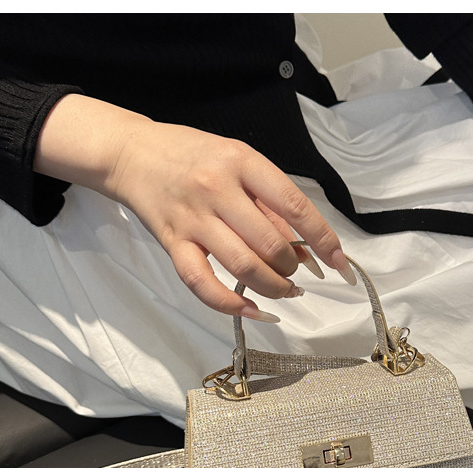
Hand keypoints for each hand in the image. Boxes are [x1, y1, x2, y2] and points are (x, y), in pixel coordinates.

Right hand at [109, 121, 355, 320]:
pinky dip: (230, 304)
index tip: (340, 264)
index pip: (295, 206)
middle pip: (271, 244)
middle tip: (296, 275)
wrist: (132, 153)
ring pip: (243, 266)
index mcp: (242, 162)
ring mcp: (193, 218)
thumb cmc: (194, 156)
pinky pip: (203, 283)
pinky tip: (251, 310)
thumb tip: (306, 250)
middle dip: (293, 268)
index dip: (324, 240)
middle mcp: (217, 188)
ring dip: (272, 288)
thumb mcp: (239, 163)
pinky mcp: (172, 243)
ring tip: (283, 291)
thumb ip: (271, 203)